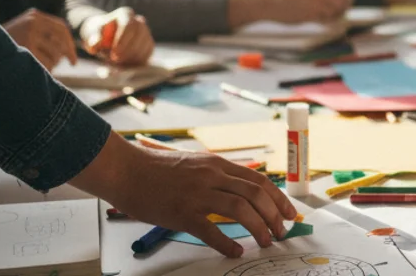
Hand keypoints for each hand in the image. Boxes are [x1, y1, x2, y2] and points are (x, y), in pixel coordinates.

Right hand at [4, 9, 76, 70]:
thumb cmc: (4, 46)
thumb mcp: (23, 33)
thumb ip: (44, 36)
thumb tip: (69, 50)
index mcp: (34, 16)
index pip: (61, 28)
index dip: (70, 44)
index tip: (74, 59)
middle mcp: (33, 22)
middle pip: (61, 42)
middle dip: (66, 55)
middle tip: (71, 64)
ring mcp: (29, 34)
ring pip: (55, 54)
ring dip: (52, 65)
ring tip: (37, 66)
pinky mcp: (26, 48)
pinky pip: (47, 64)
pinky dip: (45, 71)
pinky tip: (33, 71)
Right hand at [69, 133, 299, 257]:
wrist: (126, 170)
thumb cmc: (157, 170)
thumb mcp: (194, 164)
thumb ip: (217, 175)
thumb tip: (240, 191)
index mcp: (217, 164)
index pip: (259, 180)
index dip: (279, 198)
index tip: (289, 213)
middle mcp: (212, 176)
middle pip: (256, 194)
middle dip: (274, 215)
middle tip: (281, 231)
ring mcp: (198, 194)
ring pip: (241, 209)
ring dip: (259, 227)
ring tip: (265, 242)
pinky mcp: (182, 212)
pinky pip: (211, 230)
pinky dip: (227, 243)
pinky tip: (236, 251)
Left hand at [82, 7, 153, 65]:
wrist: (105, 39)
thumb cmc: (97, 35)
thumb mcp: (91, 35)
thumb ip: (92, 38)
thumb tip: (95, 43)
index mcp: (125, 14)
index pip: (128, 25)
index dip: (123, 40)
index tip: (114, 54)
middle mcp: (139, 21)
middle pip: (140, 35)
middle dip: (129, 50)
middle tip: (116, 61)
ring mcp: (146, 32)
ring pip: (145, 45)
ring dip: (132, 57)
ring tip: (117, 63)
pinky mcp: (149, 44)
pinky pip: (148, 53)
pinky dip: (138, 61)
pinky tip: (125, 64)